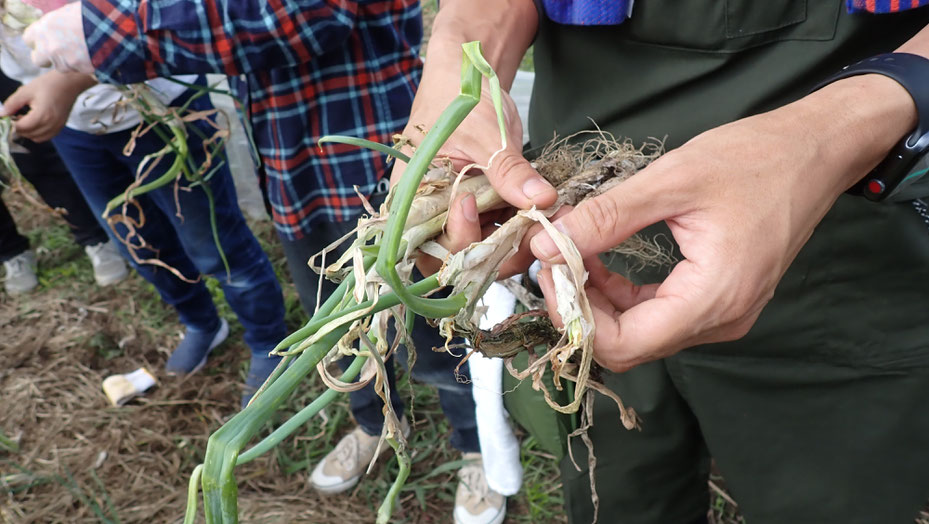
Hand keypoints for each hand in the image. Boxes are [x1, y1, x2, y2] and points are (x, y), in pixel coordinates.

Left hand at [2, 70, 94, 140]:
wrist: (69, 83)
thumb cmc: (48, 84)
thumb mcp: (26, 91)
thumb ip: (11, 104)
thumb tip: (1, 114)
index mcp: (42, 115)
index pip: (21, 127)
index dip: (11, 123)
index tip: (7, 116)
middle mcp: (51, 124)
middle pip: (28, 134)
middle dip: (19, 127)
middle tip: (15, 116)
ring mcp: (57, 127)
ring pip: (36, 138)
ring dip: (28, 132)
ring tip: (25, 119)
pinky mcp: (60, 127)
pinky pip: (46, 137)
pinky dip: (37, 133)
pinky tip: (34, 122)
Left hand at [23, 2, 91, 73]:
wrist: (115, 26)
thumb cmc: (92, 14)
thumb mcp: (68, 12)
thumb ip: (56, 24)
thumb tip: (54, 29)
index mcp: (44, 28)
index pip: (28, 39)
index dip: (37, 40)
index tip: (44, 40)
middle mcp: (50, 46)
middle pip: (38, 59)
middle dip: (47, 57)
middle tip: (60, 52)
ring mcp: (65, 61)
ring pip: (62, 67)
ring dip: (70, 62)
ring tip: (85, 50)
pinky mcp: (81, 70)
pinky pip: (80, 70)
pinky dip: (86, 66)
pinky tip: (96, 55)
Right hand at [392, 76, 556, 275]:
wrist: (469, 79)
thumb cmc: (459, 98)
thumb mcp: (485, 134)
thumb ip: (509, 171)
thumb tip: (541, 200)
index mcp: (414, 202)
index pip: (432, 247)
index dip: (458, 237)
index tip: (474, 204)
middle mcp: (435, 219)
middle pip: (462, 259)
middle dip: (498, 247)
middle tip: (532, 225)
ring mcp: (462, 219)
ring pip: (488, 252)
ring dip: (520, 241)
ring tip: (549, 218)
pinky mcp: (486, 214)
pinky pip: (504, 233)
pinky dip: (526, 228)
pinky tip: (549, 214)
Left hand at [531, 75, 916, 371]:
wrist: (815, 151)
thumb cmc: (755, 158)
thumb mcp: (671, 181)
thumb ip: (606, 219)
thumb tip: (546, 246)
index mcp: (714, 297)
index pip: (625, 343)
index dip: (577, 317)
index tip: (550, 272)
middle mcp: (721, 320)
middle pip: (629, 345)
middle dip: (582, 310)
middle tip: (553, 263)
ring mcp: (722, 314)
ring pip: (640, 333)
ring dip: (598, 302)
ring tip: (570, 256)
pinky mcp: (718, 300)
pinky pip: (657, 315)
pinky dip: (622, 295)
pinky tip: (599, 260)